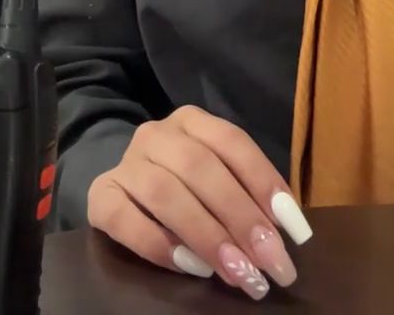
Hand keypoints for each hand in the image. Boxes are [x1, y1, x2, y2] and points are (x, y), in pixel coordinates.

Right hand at [87, 105, 312, 300]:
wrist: (122, 184)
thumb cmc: (185, 184)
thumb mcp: (218, 177)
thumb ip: (247, 195)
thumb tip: (286, 233)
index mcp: (192, 121)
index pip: (232, 142)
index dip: (264, 182)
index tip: (294, 231)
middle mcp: (156, 135)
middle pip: (200, 167)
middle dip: (241, 217)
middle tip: (272, 263)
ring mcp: (125, 164)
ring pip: (164, 192)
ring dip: (206, 235)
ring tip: (238, 273)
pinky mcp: (99, 196)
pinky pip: (124, 219)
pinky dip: (158, 245)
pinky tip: (189, 267)